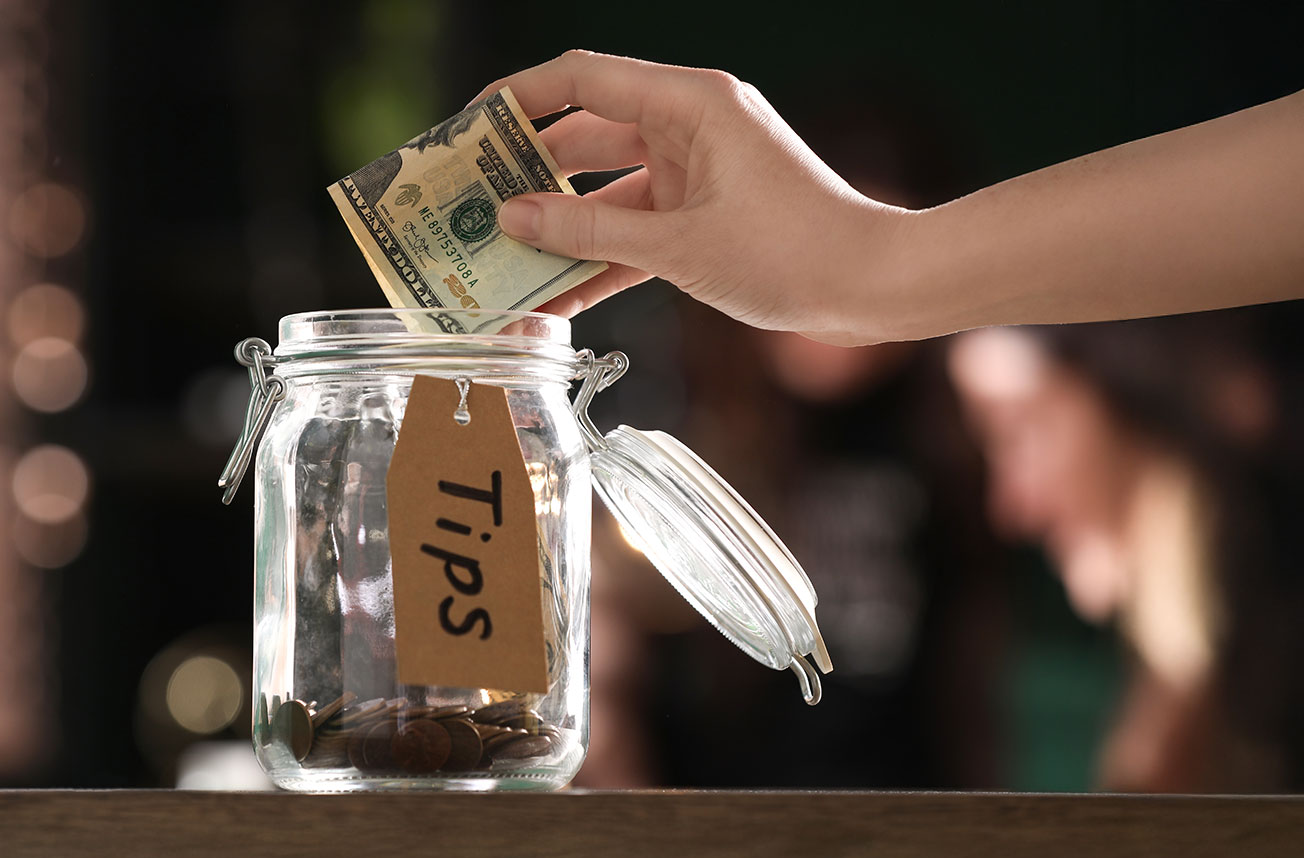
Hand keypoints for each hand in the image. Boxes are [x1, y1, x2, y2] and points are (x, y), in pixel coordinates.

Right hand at [474, 51, 909, 344]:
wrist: (874, 287)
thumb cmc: (795, 250)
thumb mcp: (679, 246)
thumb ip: (589, 232)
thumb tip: (513, 217)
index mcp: (689, 103)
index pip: (581, 79)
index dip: (517, 98)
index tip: (466, 128)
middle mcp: (689, 126)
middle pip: (584, 135)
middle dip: (526, 172)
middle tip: (467, 203)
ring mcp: (695, 171)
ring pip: (604, 192)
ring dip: (558, 227)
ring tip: (496, 259)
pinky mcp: (701, 214)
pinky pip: (633, 229)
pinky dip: (597, 258)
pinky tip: (550, 297)